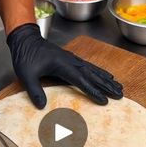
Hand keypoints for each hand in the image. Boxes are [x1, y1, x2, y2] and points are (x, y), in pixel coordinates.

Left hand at [7, 23, 122, 108]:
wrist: (25, 39)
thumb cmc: (25, 56)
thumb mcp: (26, 75)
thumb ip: (34, 91)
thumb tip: (41, 106)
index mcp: (62, 65)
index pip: (81, 80)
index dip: (93, 91)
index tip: (104, 100)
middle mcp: (71, 61)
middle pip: (93, 75)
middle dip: (107, 85)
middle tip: (120, 94)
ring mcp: (72, 59)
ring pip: (93, 70)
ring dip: (106, 79)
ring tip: (119, 86)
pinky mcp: (70, 59)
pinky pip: (89, 67)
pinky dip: (99, 72)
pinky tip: (105, 76)